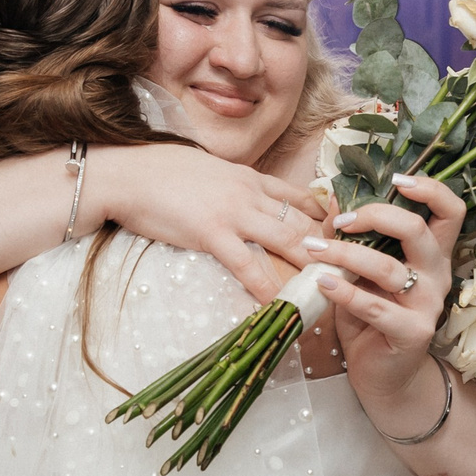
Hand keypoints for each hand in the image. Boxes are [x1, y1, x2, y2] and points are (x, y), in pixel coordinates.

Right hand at [87, 142, 323, 303]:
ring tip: (329, 291)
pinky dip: (267, 287)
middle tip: (349, 272)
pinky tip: (280, 305)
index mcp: (248, 178)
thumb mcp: (206, 170)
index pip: (298, 197)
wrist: (125, 171)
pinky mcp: (211, 232)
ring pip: (286, 240)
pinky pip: (247, 264)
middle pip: (302, 220)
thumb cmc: (157, 171)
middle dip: (329, 248)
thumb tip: (239, 200)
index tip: (340, 239)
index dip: (323, 219)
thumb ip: (229, 186)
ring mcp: (233, 212)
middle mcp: (249, 193)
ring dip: (309, 267)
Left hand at [309, 173, 466, 434]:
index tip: (396, 179)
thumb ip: (354, 238)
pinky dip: (345, 292)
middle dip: (376, 216)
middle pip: (418, 230)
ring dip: (346, 253)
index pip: (450, 211)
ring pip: (389, 267)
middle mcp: (436, 275)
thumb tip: (333, 197)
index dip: (430, 189)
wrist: (384, 376)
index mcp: (432, 254)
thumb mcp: (361, 273)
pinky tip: (323, 283)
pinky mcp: (412, 332)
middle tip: (343, 221)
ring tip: (315, 250)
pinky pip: (375, 307)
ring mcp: (427, 305)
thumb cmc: (372, 318)